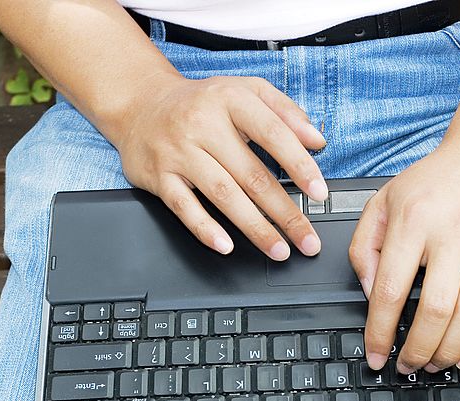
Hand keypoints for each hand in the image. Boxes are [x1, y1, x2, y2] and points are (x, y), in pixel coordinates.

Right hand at [116, 73, 327, 259]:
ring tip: (278, 249)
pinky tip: (226, 245)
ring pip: (223, 195)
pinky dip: (205, 229)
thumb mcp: (245, 91)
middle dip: (284, 212)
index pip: (273, 133)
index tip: (319, 193)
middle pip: (252, 175)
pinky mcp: (159, 176)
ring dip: (254, 228)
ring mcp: (179, 152)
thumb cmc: (201, 103)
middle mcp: (203, 124)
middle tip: (307, 238)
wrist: (140, 104)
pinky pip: (184, 207)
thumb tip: (317, 140)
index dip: (299, 165)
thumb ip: (285, 112)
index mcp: (230, 100)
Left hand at [349, 137, 459, 372]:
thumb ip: (364, 247)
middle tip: (407, 365)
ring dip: (450, 350)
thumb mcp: (383, 202)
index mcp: (414, 220)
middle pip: (435, 309)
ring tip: (434, 363)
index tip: (375, 355)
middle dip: (418, 349)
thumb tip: (371, 295)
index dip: (380, 332)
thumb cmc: (435, 182)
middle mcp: (454, 233)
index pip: (391, 289)